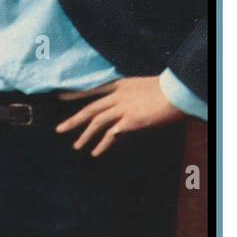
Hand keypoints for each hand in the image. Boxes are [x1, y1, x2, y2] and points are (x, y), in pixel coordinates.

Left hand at [56, 77, 186, 155]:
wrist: (177, 91)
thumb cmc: (166, 89)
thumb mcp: (143, 85)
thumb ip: (130, 94)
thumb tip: (124, 104)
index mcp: (120, 85)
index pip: (92, 90)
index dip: (76, 94)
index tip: (60, 97)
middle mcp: (118, 96)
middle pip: (90, 109)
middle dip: (73, 121)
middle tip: (59, 130)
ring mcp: (123, 109)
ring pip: (97, 123)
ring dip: (86, 136)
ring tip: (77, 146)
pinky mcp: (131, 120)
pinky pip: (113, 134)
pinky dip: (104, 143)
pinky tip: (96, 151)